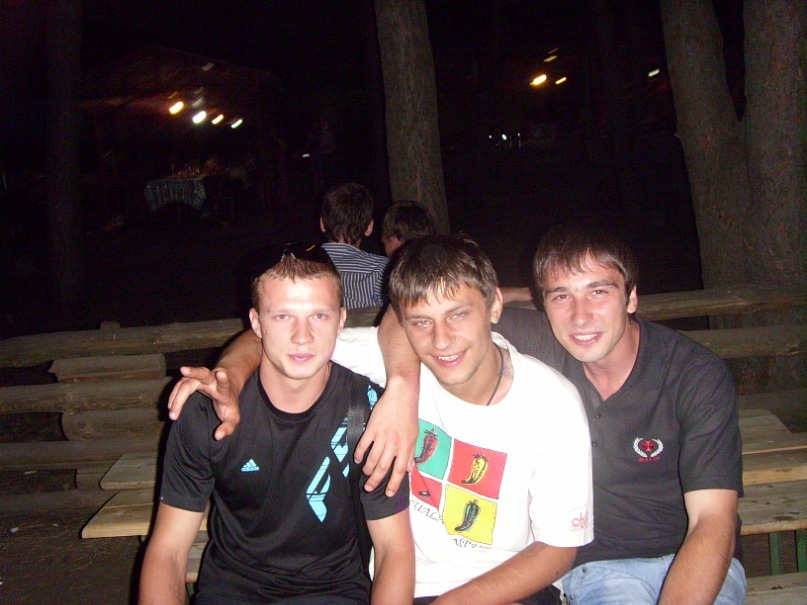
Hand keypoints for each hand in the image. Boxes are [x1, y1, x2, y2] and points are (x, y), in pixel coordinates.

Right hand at [167, 366, 240, 439]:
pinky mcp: (191, 379)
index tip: (221, 373)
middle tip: (183, 370)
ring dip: (177, 395)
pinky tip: (170, 406)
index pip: (225, 383)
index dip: (223, 379)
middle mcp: (212, 380)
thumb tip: (217, 436)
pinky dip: (174, 395)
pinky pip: (180, 384)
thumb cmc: (229, 402)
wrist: (226, 382)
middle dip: (194, 371)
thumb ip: (228, 427)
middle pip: (203, 373)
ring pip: (187, 381)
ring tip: (172, 412)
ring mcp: (200, 377)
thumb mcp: (233, 416)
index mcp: (224, 389)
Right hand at [355, 377, 417, 496]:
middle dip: (375, 480)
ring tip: (365, 473)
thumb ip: (411, 453)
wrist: (402, 395)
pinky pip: (364, 445)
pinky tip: (358, 459)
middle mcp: (394, 444)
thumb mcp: (415, 435)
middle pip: (383, 467)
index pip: (400, 470)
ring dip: (368, 468)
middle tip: (368, 488)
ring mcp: (382, 436)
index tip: (387, 494)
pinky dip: (360, 454)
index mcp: (406, 446)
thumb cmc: (409, 415)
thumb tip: (409, 470)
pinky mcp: (372, 428)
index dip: (393, 483)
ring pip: (372, 458)